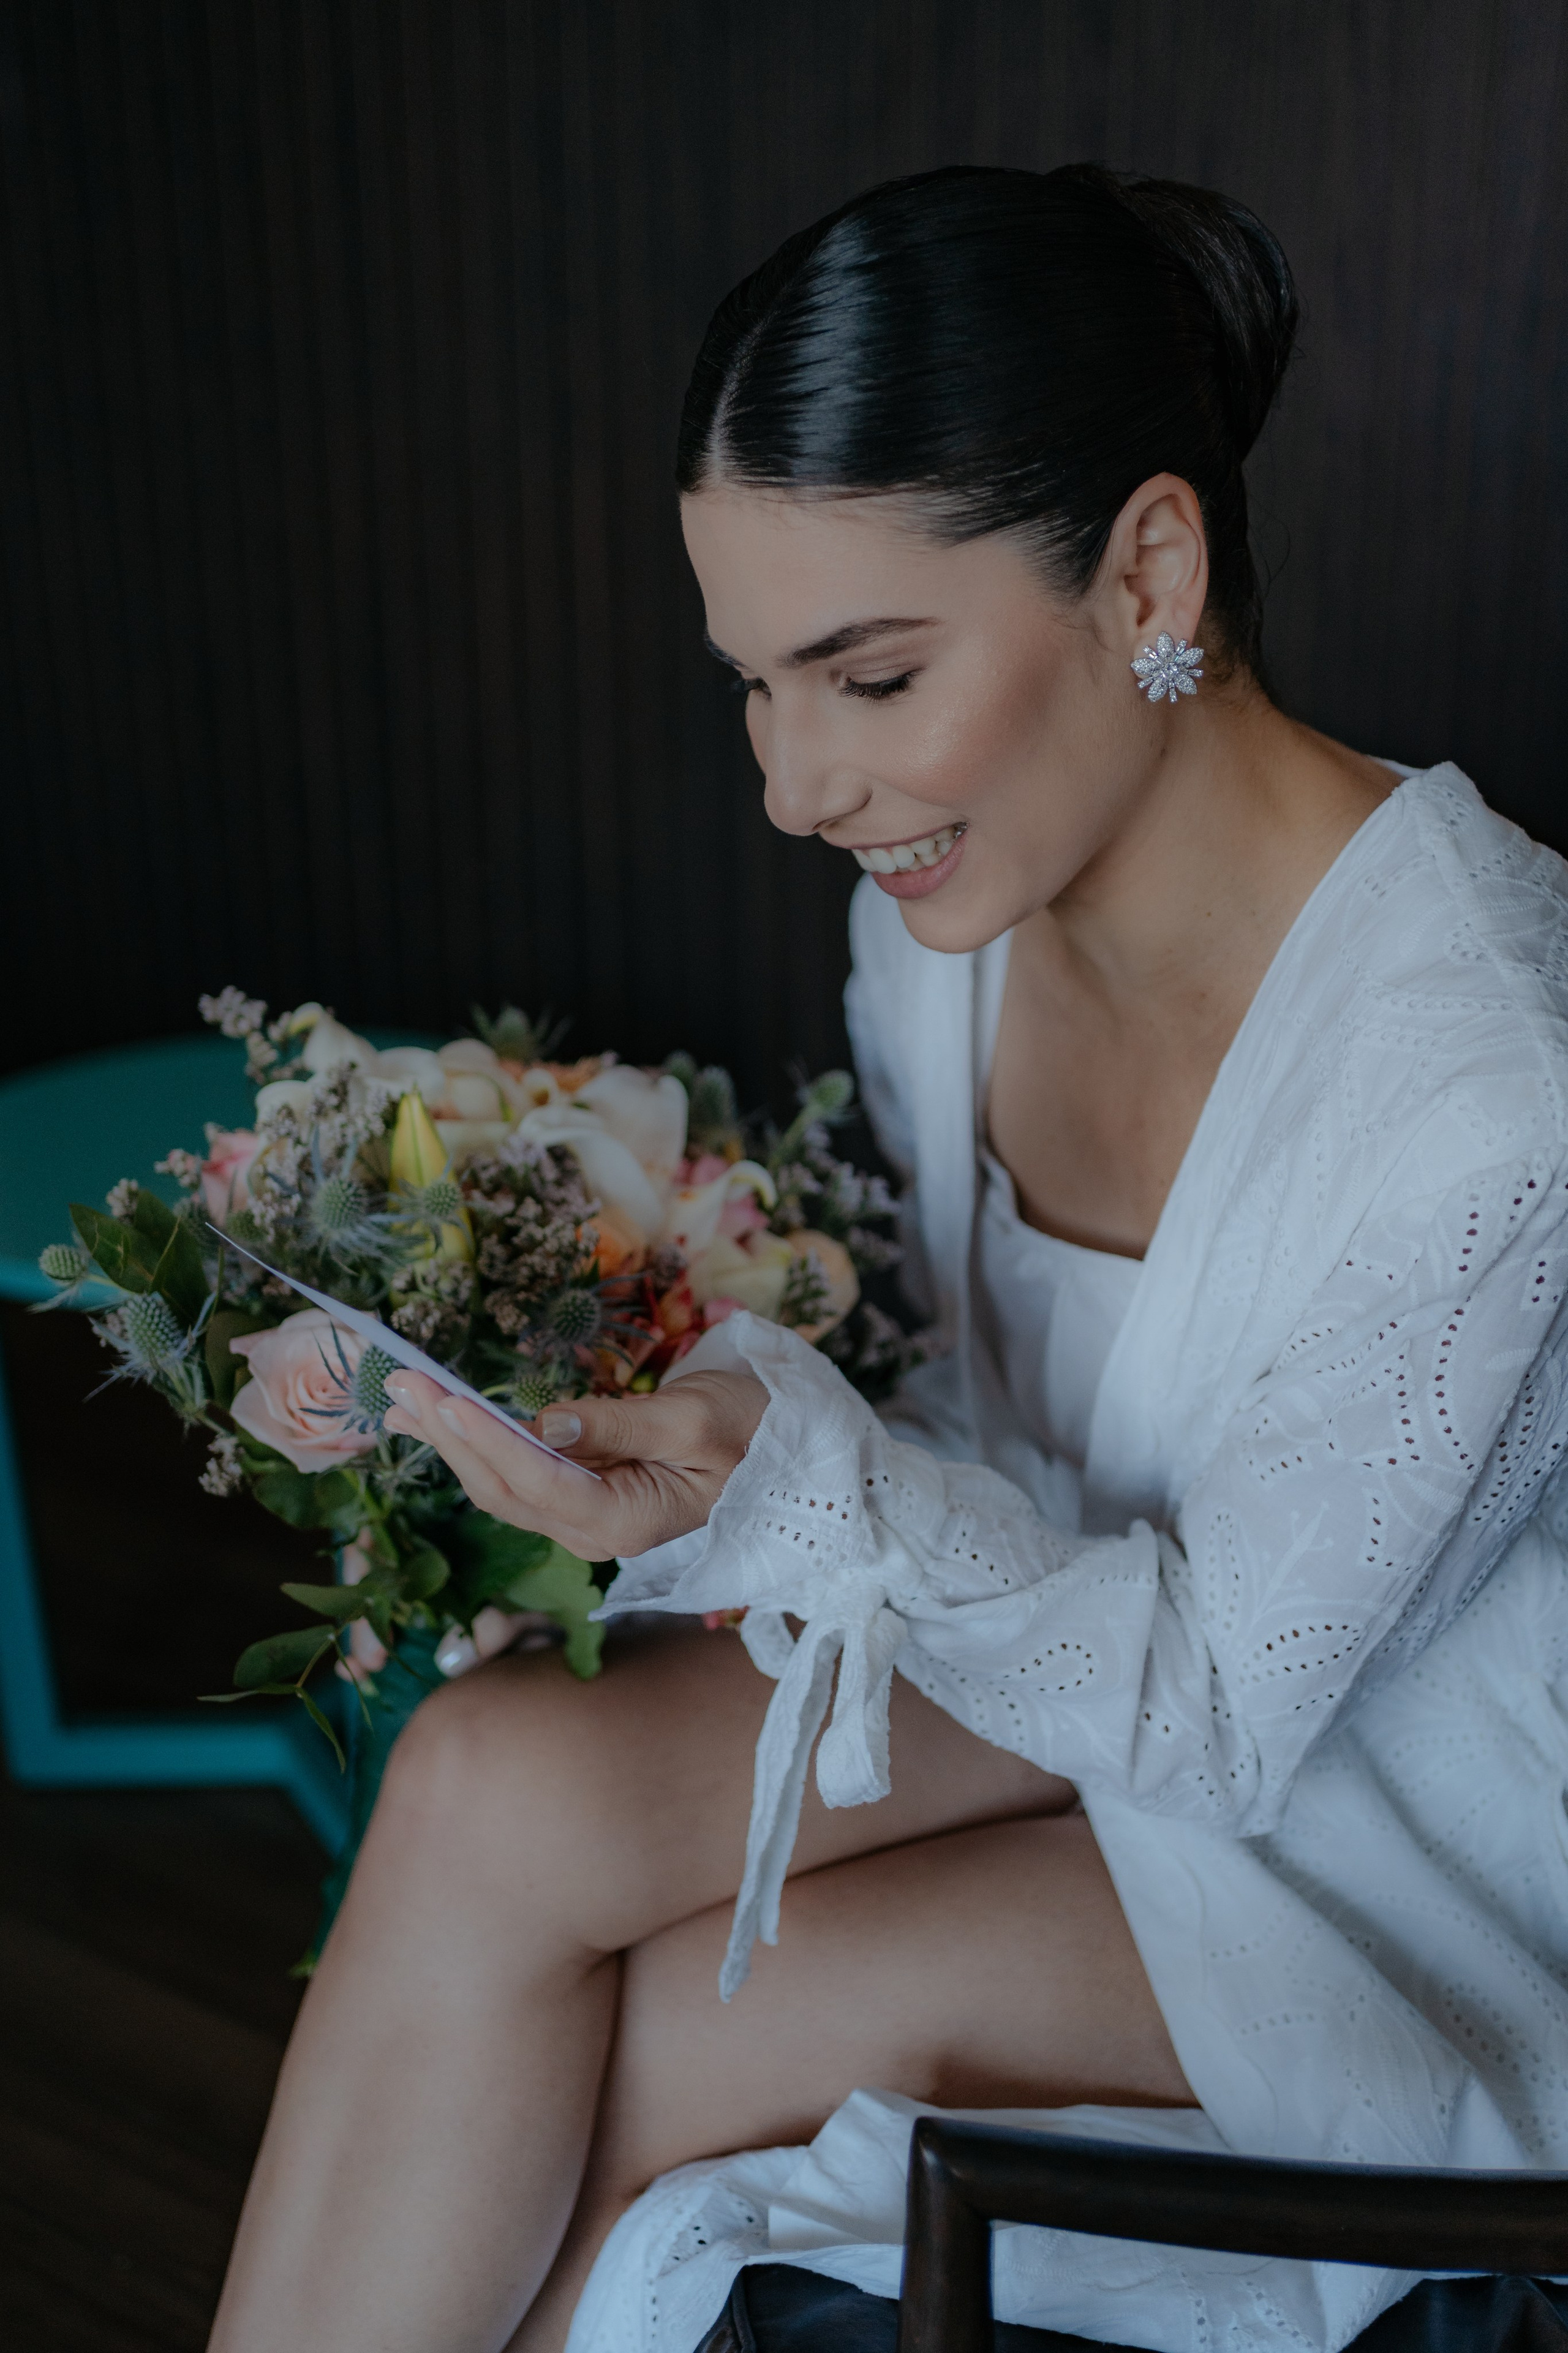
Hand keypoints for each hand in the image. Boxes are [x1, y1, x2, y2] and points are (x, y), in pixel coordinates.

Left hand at [381, 1368, 768, 1558]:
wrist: (781, 1452)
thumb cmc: (750, 1430)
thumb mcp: (692, 1420)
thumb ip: (617, 1425)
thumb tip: (545, 1421)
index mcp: (624, 1521)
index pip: (538, 1480)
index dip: (486, 1440)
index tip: (442, 1399)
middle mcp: (593, 1532)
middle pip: (502, 1488)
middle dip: (449, 1435)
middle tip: (401, 1383)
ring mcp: (583, 1520)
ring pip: (499, 1485)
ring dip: (450, 1440)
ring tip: (401, 1400)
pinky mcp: (580, 1498)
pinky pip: (516, 1474)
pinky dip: (477, 1443)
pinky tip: (444, 1418)